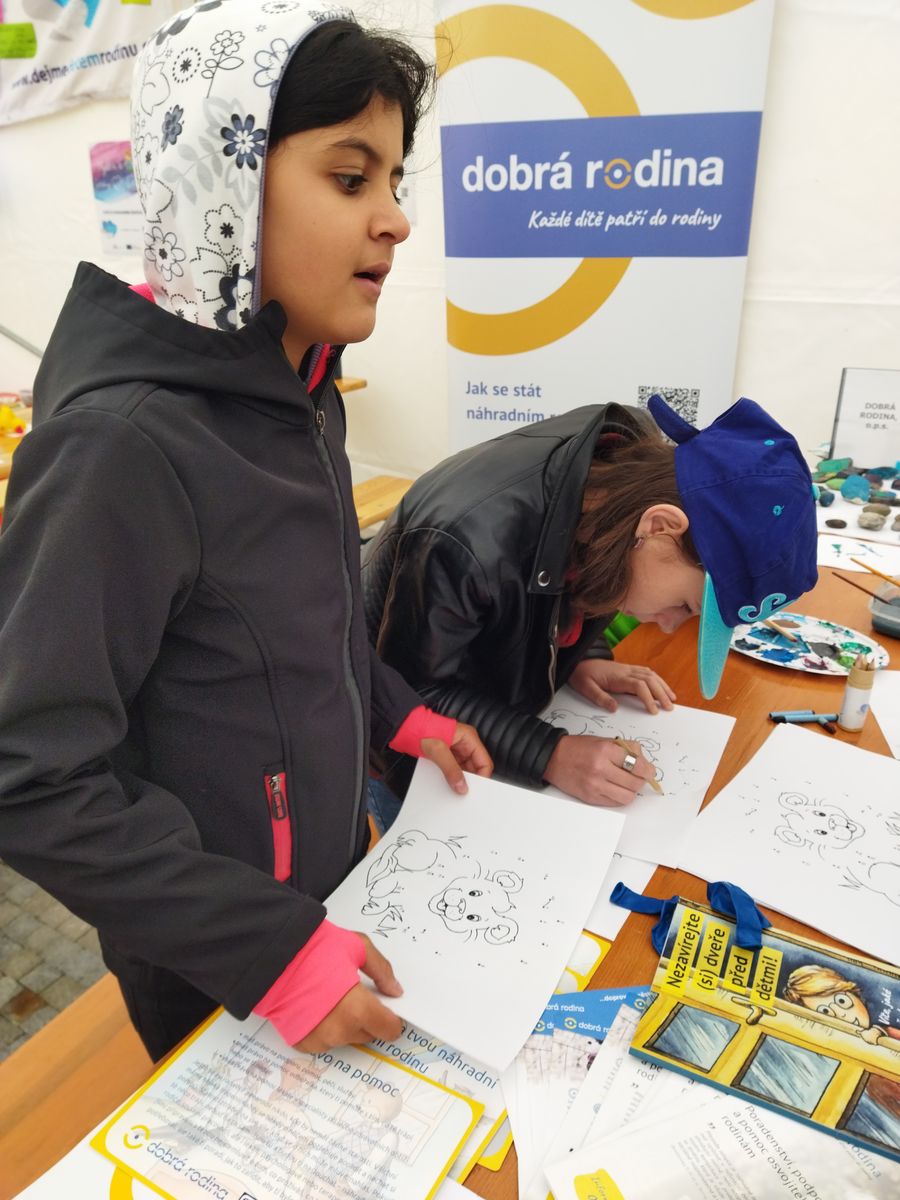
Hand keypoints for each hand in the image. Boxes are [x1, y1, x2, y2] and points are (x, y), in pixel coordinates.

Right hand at [293, 934, 402, 1052]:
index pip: (389, 1029)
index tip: (385, 1007)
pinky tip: (314, 1007)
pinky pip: (323, 1041)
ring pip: (345, 1038)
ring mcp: (319, 1041)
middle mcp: (340, 1032)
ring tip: (329, 997)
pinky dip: (323, 1028)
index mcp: (359, 1009)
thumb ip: (382, 970)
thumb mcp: (357, 947)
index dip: (391, 1018)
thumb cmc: (314, 948)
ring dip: (345, 1024)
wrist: (272, 957)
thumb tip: (394, 990)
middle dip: (366, 1017)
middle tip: (353, 994)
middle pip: (368, 1034)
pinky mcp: (301, 1043)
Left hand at [421, 722, 492, 793]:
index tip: (474, 790)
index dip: (482, 777)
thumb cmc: (421, 729)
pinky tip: (445, 784)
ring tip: (453, 789)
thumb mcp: (438, 750)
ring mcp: (455, 751)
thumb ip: (451, 769)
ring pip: (464, 770)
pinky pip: (453, 770)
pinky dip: (451, 778)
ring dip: (459, 780)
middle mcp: (464, 744)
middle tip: (463, 792)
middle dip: (470, 780)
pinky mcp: (446, 756)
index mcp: (469, 738)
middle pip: (475, 768)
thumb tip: (461, 786)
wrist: (404, 727)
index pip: (484, 762)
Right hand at [544, 734, 656, 806]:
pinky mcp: (590, 797)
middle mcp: (600, 768)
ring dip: (631, 791)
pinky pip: (615, 802)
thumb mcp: (603, 740)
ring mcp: (595, 785)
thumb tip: (644, 762)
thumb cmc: (578, 748)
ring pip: (627, 797)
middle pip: (635, 783)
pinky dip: (619, 797)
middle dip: (641, 780)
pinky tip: (615, 788)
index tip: (649, 771)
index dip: (648, 770)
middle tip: (639, 777)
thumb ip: (625, 749)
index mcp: (606, 751)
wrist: (553, 758)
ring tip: (626, 784)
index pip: (638, 765)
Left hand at [569, 659, 675, 714]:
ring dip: (662, 686)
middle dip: (661, 693)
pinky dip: (657, 680)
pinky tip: (662, 687)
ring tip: (672, 698)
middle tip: (670, 708)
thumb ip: (600, 698)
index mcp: (617, 677)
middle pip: (649, 680)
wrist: (578, 661)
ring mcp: (628, 669)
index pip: (638, 685)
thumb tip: (615, 708)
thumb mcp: (585, 688)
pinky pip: (646, 672)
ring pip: (650, 675)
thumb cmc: (582, 675)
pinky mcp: (627, 669)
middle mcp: (626, 671)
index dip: (648, 698)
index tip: (654, 710)